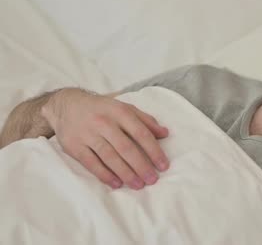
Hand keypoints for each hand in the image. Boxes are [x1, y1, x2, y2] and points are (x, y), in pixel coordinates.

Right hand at [41, 88, 169, 189]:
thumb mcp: (124, 108)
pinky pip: (91, 163)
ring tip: (138, 185)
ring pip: (110, 157)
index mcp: (120, 112)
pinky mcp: (74, 146)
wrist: (67, 105)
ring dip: (126, 173)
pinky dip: (105, 175)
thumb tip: (165, 133)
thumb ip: (146, 120)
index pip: (141, 133)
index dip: (154, 150)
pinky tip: (116, 184)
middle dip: (141, 166)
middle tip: (152, 179)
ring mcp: (88, 134)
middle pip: (126, 148)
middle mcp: (104, 122)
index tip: (163, 165)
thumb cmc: (102, 109)